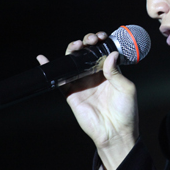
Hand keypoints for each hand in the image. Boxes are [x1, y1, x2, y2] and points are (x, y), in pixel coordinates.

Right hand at [37, 31, 137, 169]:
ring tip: (77, 45)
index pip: (102, 51)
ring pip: (73, 62)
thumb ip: (116, 72)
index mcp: (110, 72)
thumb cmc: (125, 112)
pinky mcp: (71, 93)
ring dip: (72, 49)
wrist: (115, 132)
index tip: (101, 37)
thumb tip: (111, 55)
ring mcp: (82, 83)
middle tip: (90, 40)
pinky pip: (59, 79)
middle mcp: (95, 75)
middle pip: (86, 53)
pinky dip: (51, 68)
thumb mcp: (126, 88)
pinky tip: (43, 58)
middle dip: (87, 42)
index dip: (100, 42)